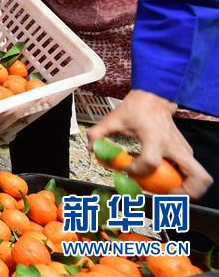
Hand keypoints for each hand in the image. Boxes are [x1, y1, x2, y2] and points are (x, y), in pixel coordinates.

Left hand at [87, 89, 212, 197]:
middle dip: (184, 193)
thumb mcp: (113, 119)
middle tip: (164, 195)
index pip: (150, 162)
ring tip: (165, 191)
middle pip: (196, 177)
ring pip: (200, 177)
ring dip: (186, 190)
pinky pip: (191, 172)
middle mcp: (174, 146)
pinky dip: (182, 181)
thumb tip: (92, 149)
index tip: (125, 169)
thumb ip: (98, 134)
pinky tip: (163, 178)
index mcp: (155, 138)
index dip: (136, 170)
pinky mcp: (185, 152)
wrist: (155, 97)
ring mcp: (183, 150)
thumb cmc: (137, 108)